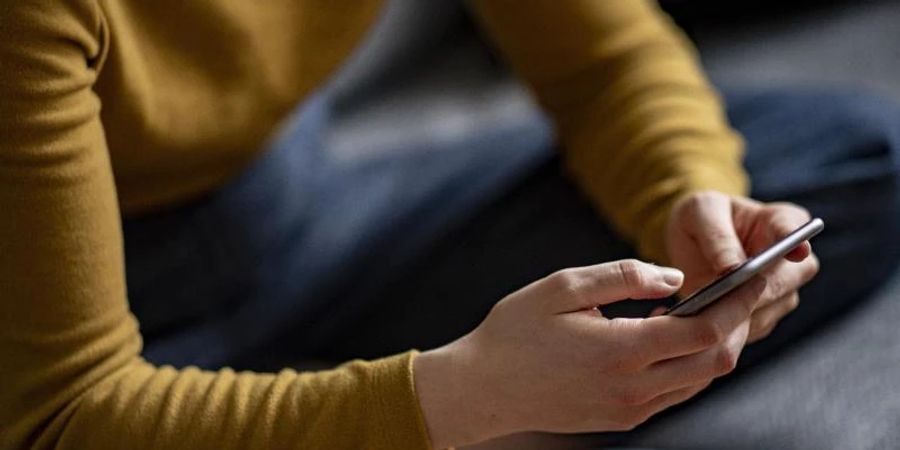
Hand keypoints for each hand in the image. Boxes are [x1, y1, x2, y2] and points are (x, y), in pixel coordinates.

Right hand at [414, 259, 762, 447]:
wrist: (483, 389)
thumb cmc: (515, 331)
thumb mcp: (562, 287)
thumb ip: (623, 276)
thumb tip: (675, 277)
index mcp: (619, 352)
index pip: (705, 330)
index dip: (738, 302)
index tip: (754, 276)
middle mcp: (633, 390)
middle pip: (715, 360)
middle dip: (738, 323)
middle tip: (740, 289)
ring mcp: (630, 410)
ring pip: (700, 380)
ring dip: (715, 344)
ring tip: (712, 307)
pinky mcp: (624, 419)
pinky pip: (677, 392)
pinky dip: (690, 362)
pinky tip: (675, 334)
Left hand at [666, 191, 819, 342]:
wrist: (692, 242)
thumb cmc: (702, 217)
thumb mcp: (701, 213)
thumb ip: (718, 237)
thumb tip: (732, 269)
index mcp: (782, 221)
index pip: (794, 231)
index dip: (798, 244)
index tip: (798, 251)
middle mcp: (792, 260)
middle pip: (787, 280)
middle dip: (757, 290)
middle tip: (725, 295)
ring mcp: (781, 291)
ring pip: (769, 310)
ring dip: (738, 314)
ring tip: (704, 311)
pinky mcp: (763, 316)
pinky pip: (750, 328)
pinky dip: (727, 329)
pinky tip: (701, 325)